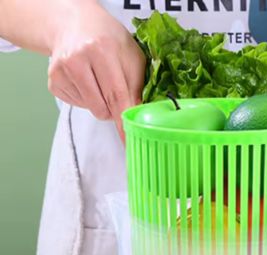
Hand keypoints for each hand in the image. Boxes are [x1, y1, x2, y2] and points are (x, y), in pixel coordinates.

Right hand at [47, 2, 144, 139]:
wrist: (76, 26)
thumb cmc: (109, 42)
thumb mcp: (132, 58)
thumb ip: (138, 88)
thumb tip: (138, 118)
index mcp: (101, 50)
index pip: (116, 95)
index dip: (124, 121)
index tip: (129, 141)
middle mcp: (77, 59)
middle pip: (103, 108)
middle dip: (115, 108)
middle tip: (116, 89)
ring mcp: (61, 71)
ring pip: (92, 109)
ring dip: (102, 103)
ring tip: (100, 81)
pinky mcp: (53, 82)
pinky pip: (79, 106)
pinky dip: (88, 99)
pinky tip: (86, 80)